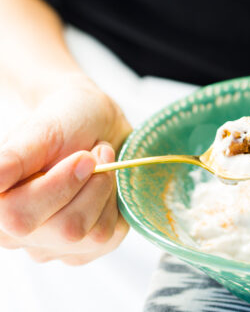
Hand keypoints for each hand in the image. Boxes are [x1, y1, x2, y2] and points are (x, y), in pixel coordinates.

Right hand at [0, 75, 131, 263]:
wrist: (98, 124)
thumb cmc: (67, 121)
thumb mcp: (43, 129)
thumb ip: (15, 157)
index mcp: (0, 202)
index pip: (19, 217)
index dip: (59, 186)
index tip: (84, 156)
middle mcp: (19, 233)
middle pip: (66, 228)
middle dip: (93, 183)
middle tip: (96, 153)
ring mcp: (53, 244)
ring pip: (93, 234)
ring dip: (106, 188)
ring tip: (101, 163)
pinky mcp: (86, 249)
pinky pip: (110, 235)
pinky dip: (116, 202)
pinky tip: (106, 185)